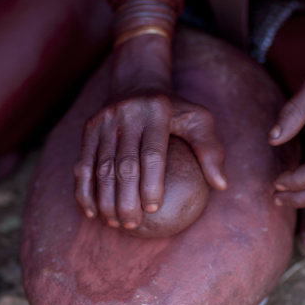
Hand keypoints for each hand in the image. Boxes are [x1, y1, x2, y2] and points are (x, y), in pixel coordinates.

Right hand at [73, 89, 226, 229]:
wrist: (137, 81)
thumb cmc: (175, 110)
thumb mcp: (199, 120)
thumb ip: (211, 150)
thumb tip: (221, 185)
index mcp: (156, 110)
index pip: (153, 154)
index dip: (151, 184)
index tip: (153, 209)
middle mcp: (127, 113)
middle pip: (124, 165)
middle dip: (126, 199)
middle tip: (133, 223)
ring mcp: (104, 120)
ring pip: (100, 167)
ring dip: (104, 200)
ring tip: (114, 223)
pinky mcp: (89, 128)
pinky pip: (83, 164)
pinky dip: (84, 191)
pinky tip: (91, 213)